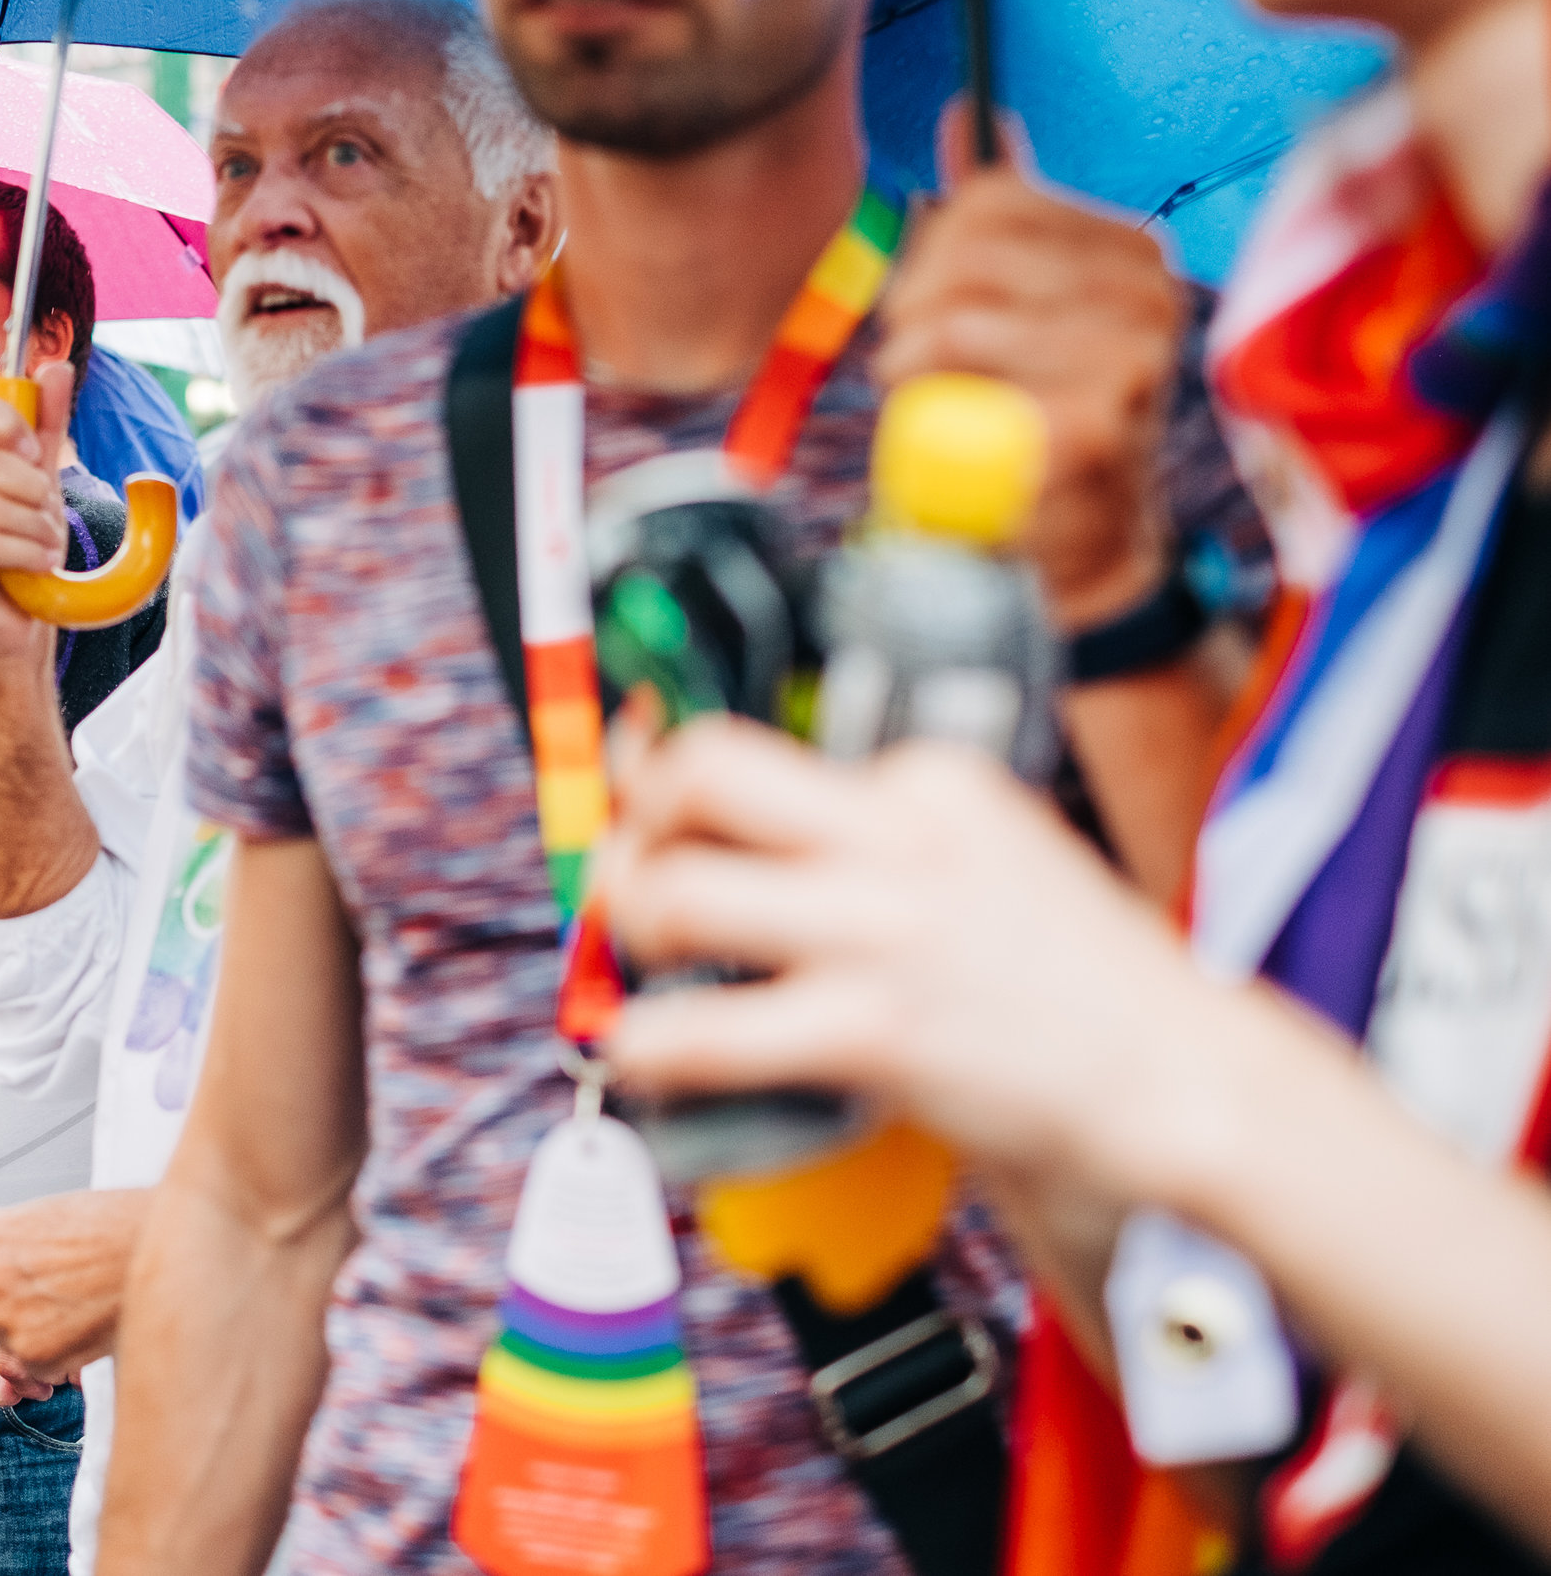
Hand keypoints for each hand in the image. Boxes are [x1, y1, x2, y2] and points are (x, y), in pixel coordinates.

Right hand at [0, 360, 75, 663]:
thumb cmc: (24, 547)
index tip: (34, 453)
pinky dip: (23, 552)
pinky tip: (37, 563)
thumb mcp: (43, 478)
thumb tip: (57, 365)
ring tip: (47, 546)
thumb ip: (47, 423)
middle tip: (50, 517)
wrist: (21, 617)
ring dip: (34, 528)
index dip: (4, 421)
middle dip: (32, 491)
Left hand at [0, 1187, 150, 1397]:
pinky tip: (85, 1325)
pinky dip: (57, 1357)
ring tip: (77, 1303)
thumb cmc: (112, 1224)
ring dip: (35, 1334)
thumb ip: (5, 1257)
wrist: (163, 1243)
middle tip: (57, 1288)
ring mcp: (6, 1321)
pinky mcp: (34, 1356)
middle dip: (12, 1306)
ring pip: (6, 1343)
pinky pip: (33, 1369)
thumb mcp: (44, 1221)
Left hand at [594, 715, 1295, 1208]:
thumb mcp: (988, 856)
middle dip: (632, 826)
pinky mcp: (876, 1027)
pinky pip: (707, 1030)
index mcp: (929, 780)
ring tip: (643, 982)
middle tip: (631, 888)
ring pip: (679, 893)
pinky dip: (651, 1047)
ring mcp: (885, 928)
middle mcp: (900, 833)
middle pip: (698, 772)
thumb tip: (737, 839)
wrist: (1187, 1078)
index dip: (660, 774)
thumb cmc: (1079, 984)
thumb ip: (878, 840)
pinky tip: (653, 1060)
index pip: (752, 738)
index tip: (634, 804)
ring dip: (630, 937)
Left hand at [875, 106, 1186, 630]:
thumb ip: (997, 217)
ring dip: (913, 363)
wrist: (1077, 551)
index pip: (992, 200)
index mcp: (1129, 252)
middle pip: (969, 247)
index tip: (920, 308)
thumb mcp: (1015, 308)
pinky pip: (971, 391)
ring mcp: (1131, 356)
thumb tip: (970, 114)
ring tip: (928, 402)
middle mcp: (1147, 293)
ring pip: (960, 314)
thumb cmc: (1032, 423)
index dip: (929, 252)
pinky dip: (938, 420)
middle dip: (911, 305)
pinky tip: (962, 446)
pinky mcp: (1097, 422)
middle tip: (907, 363)